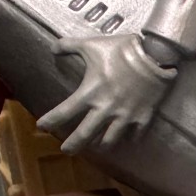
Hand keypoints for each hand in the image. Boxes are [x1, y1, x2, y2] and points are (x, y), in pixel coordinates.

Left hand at [36, 33, 175, 153]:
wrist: (154, 55)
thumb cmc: (120, 50)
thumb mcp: (89, 44)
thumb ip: (68, 46)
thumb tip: (52, 48)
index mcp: (89, 93)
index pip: (63, 113)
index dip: (50, 121)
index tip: (41, 126)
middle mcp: (105, 109)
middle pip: (84, 135)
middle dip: (73, 145)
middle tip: (66, 150)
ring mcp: (125, 116)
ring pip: (109, 140)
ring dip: (100, 144)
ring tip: (96, 145)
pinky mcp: (142, 118)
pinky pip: (134, 135)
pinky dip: (128, 138)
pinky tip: (126, 138)